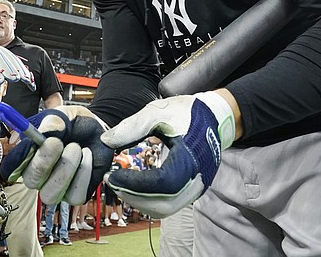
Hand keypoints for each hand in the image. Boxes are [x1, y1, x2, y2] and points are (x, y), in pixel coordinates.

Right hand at [0, 106, 113, 205]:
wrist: (99, 129)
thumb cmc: (75, 123)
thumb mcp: (63, 115)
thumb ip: (52, 123)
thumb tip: (43, 134)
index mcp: (27, 156)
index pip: (11, 166)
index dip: (17, 159)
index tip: (31, 145)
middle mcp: (38, 175)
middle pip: (30, 181)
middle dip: (43, 162)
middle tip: (56, 142)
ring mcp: (56, 188)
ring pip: (50, 194)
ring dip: (65, 168)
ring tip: (76, 147)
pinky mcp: (75, 194)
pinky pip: (75, 194)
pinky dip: (84, 172)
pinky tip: (87, 156)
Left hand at [99, 92, 235, 217]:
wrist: (214, 115)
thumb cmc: (187, 113)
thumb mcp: (157, 112)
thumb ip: (131, 126)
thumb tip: (106, 141)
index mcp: (191, 158)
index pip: (162, 183)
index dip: (135, 184)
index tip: (113, 175)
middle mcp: (197, 179)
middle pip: (163, 204)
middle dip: (133, 196)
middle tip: (112, 182)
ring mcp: (197, 187)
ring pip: (166, 208)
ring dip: (140, 202)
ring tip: (121, 185)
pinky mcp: (193, 189)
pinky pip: (170, 204)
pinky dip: (150, 201)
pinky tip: (135, 188)